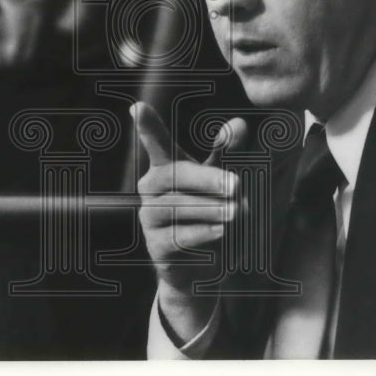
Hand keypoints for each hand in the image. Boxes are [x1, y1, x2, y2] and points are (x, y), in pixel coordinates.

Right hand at [132, 101, 247, 342]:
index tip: (137, 107)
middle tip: (237, 184)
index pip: (157, 143)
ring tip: (239, 212)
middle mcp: (151, 188)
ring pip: (179, 206)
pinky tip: (222, 231)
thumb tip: (238, 123)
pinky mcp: (156, 246)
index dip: (148, 126)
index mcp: (167, 167)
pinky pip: (179, 236)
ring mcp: (150, 217)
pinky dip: (203, 232)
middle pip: (176, 174)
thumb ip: (231, 156)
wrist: (207, 268)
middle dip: (208, 178)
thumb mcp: (226, 184)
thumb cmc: (214, 214)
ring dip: (212, 208)